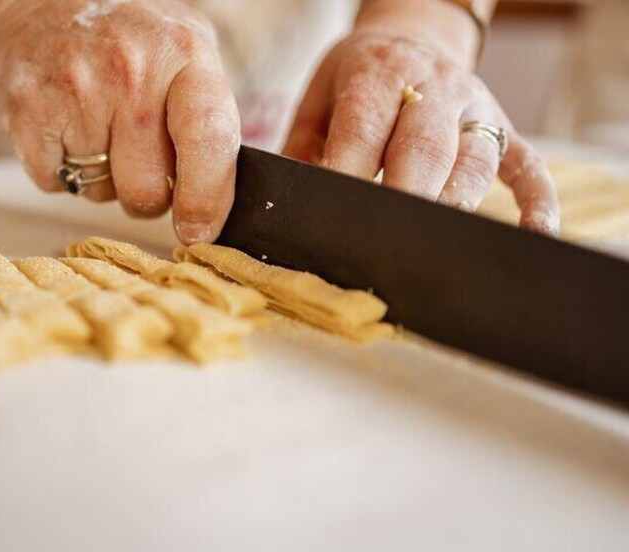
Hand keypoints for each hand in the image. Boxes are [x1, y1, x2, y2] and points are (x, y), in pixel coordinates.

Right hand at [0, 0, 240, 243]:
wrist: (43, 4)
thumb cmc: (130, 42)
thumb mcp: (188, 55)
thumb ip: (211, 122)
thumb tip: (220, 206)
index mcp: (184, 55)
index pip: (208, 140)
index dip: (206, 198)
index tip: (199, 230)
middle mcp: (130, 70)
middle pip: (147, 190)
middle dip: (147, 192)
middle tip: (138, 156)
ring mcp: (75, 90)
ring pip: (100, 193)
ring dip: (104, 178)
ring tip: (99, 127)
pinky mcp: (25, 110)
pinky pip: (55, 183)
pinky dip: (62, 171)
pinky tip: (66, 129)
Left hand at [282, 30, 559, 234]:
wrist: (411, 38)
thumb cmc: (356, 81)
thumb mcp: (319, 98)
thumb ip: (302, 147)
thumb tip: (284, 202)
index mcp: (377, 75)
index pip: (364, 126)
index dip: (350, 170)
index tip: (335, 213)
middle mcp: (433, 88)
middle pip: (423, 146)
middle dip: (405, 194)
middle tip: (387, 238)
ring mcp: (473, 109)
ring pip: (474, 158)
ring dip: (458, 200)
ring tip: (439, 241)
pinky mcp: (502, 129)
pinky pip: (528, 164)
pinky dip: (537, 200)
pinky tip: (538, 233)